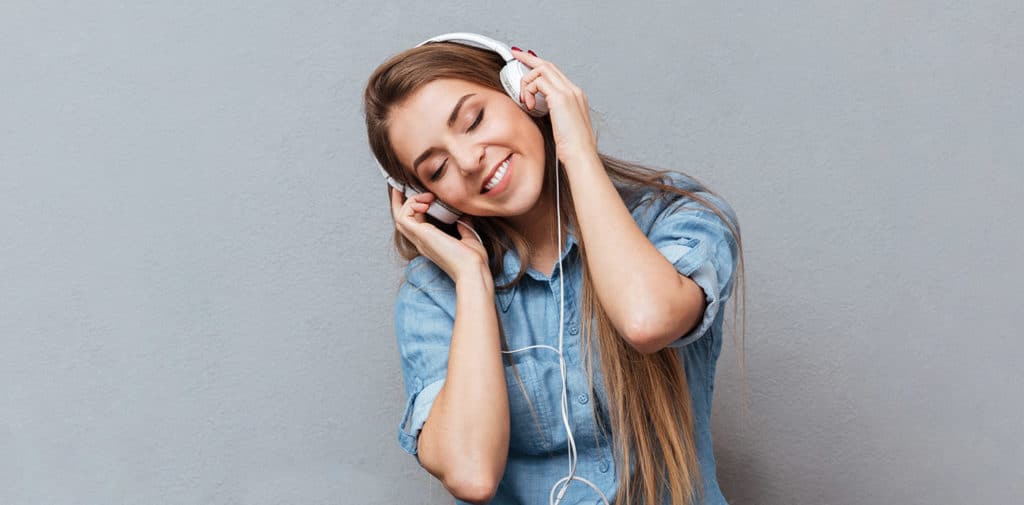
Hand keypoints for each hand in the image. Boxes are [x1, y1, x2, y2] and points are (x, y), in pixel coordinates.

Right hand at [389, 187, 487, 280]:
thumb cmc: (474, 261)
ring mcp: (419, 239)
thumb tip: (463, 216)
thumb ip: (464, 227)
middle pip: (401, 218)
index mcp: (431, 242)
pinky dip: (411, 204)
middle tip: (405, 185)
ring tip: (428, 196)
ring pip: (400, 216)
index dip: (413, 207)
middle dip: (400, 200)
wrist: (473, 271)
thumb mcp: (469, 238)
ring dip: (410, 201)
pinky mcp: (421, 235)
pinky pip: (403, 216)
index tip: (421, 194)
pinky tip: (426, 202)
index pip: (413, 222)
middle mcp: (421, 241)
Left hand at [511, 48, 598, 164]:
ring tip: (524, 100)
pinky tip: (528, 105)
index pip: (555, 73)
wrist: (581, 156)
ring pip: (542, 69)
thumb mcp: (562, 127)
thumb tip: (537, 108)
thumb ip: (552, 114)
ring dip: (526, 82)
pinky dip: (528, 91)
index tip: (525, 61)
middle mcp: (574, 90)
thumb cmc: (572, 148)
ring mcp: (568, 92)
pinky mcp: (560, 98)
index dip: (539, 65)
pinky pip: (538, 81)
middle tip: (515, 55)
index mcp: (576, 96)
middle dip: (529, 58)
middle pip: (548, 65)